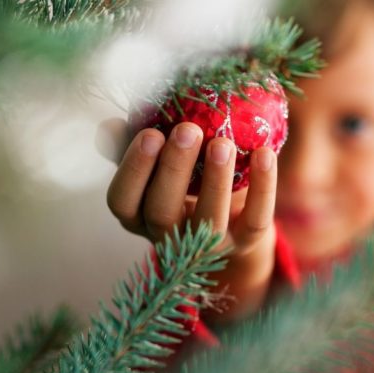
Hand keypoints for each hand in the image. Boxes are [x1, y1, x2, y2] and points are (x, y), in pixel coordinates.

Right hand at [100, 118, 277, 321]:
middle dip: (174, 169)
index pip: (122, 201)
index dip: (133, 170)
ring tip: (223, 142)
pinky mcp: (245, 243)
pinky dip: (262, 187)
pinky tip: (264, 153)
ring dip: (215, 180)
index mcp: (138, 216)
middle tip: (187, 129)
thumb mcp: (157, 163)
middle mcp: (168, 237)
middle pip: (162, 212)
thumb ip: (131, 143)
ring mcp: (207, 246)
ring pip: (208, 221)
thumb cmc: (184, 178)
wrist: (232, 216)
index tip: (150, 132)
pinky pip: (254, 220)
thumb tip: (109, 126)